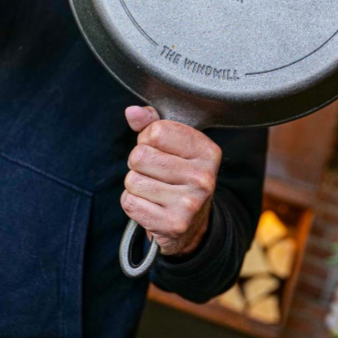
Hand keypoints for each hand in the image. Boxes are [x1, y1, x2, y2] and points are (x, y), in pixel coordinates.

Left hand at [121, 105, 220, 255]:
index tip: (160, 150)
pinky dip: (134, 203)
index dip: (148, 138)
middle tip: (156, 173)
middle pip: (139, 155)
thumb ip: (151, 123)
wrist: (193, 224)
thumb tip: (132, 112)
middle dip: (139, 163)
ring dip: (135, 184)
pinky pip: (130, 202)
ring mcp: (190, 203)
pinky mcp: (174, 224)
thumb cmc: (178, 174)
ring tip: (155, 190)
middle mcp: (203, 177)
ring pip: (132, 180)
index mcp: (207, 151)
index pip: (156, 131)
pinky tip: (152, 206)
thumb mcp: (173, 144)